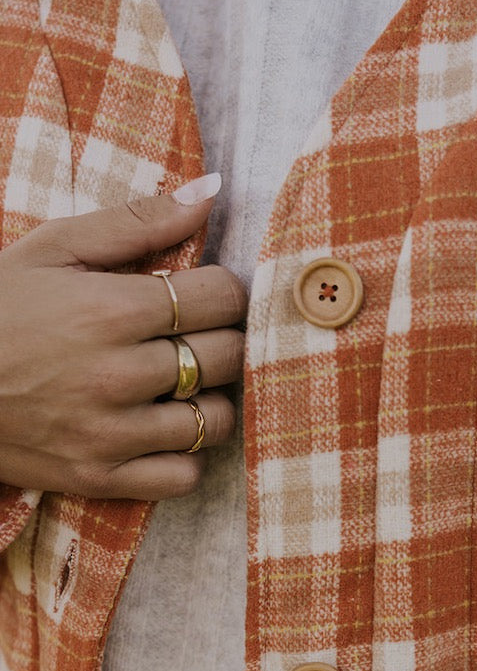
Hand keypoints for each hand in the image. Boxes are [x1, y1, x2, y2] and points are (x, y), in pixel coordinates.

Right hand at [0, 173, 247, 499]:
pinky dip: (184, 456)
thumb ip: (137, 221)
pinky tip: (160, 429)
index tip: (203, 294)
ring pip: (216, 420)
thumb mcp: (54, 248)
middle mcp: (119, 375)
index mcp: (112, 309)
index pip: (223, 299)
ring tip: (178, 384)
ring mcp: (111, 434)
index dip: (223, 292)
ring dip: (208, 399)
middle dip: (220, 340)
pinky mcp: (100, 478)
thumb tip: (213, 192)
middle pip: (227, 358)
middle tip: (192, 337)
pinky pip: (184, 477)